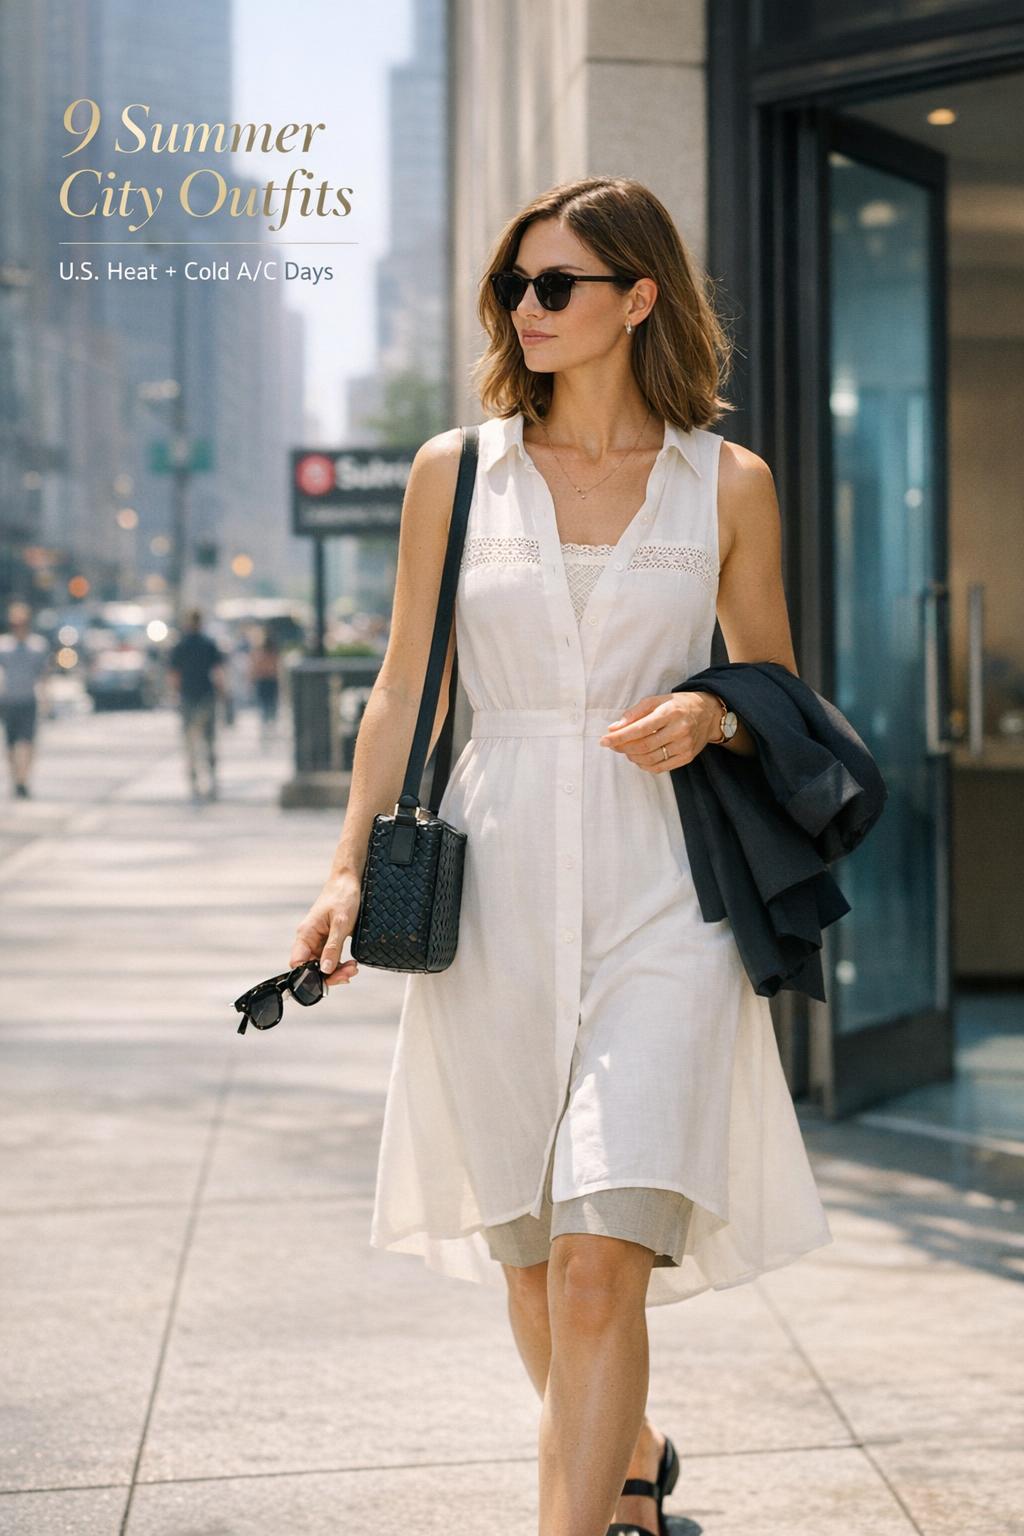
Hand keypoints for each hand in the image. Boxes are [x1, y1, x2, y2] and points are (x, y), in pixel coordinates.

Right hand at [290, 872, 361, 987]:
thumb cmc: (342, 897)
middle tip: (348, 974)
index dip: (310, 976)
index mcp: (305, 934)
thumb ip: (333, 947)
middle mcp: (308, 939)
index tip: (328, 978)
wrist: (348, 881)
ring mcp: (318, 940)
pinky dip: (339, 963)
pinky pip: (329, 957)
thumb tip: (326, 970)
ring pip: (322, 964)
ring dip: (336, 970)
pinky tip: (350, 963)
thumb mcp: (341, 923)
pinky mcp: (327, 939)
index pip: (298, 963)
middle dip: (329, 975)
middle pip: (311, 967)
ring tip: (353, 968)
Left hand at [598, 691, 721, 771]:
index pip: (640, 728)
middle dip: (623, 747)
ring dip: (632, 757)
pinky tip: (638, 758)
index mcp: (670, 712)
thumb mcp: (657, 700)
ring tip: (626, 750)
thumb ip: (635, 713)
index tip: (604, 740)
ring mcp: (685, 746)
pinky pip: (660, 768)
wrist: (709, 713)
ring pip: (650, 759)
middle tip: (612, 745)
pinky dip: (644, 765)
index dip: (619, 736)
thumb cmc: (678, 705)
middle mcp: (680, 729)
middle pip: (644, 746)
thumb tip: (614, 728)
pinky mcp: (687, 757)